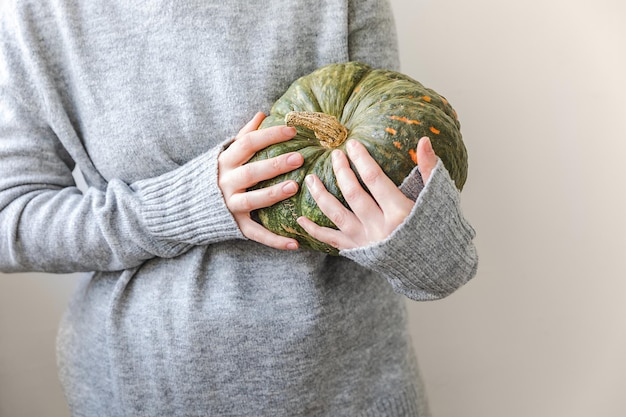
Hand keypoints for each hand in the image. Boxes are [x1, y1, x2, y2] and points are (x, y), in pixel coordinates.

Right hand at [218, 112, 303, 249]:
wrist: (181, 206)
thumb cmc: (212, 175)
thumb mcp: (224, 154)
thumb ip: (243, 135)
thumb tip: (262, 114)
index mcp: (225, 161)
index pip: (248, 143)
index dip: (270, 135)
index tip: (292, 131)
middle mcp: (226, 182)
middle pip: (252, 171)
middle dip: (275, 164)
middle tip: (298, 158)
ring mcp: (229, 205)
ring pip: (252, 200)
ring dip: (273, 194)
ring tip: (294, 187)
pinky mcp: (234, 225)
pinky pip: (256, 233)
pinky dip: (275, 240)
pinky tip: (295, 244)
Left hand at [296, 137, 437, 249]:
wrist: (435, 266)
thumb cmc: (439, 228)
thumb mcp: (439, 197)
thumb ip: (429, 168)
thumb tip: (424, 140)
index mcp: (400, 212)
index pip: (374, 179)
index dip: (361, 160)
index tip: (351, 144)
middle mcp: (380, 227)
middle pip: (353, 194)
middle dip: (341, 172)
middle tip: (334, 154)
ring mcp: (366, 241)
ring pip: (336, 215)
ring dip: (321, 195)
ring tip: (311, 178)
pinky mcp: (359, 252)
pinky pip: (331, 240)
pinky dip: (314, 231)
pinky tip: (300, 219)